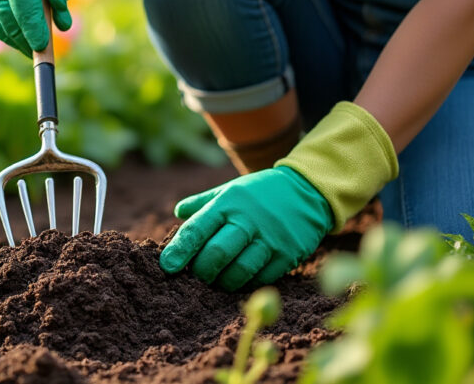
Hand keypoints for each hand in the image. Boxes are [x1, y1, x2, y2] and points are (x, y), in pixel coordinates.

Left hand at [159, 166, 333, 290]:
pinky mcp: (288, 255)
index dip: (179, 250)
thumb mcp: (230, 190)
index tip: (166, 267)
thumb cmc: (259, 193)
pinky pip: (260, 278)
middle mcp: (248, 220)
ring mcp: (270, 239)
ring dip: (222, 282)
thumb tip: (178, 213)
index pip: (197, 229)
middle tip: (197, 275)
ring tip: (217, 280)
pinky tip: (239, 279)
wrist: (307, 191)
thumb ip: (203, 203)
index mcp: (228, 203)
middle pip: (217, 254)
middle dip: (201, 270)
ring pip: (238, 271)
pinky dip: (245, 283)